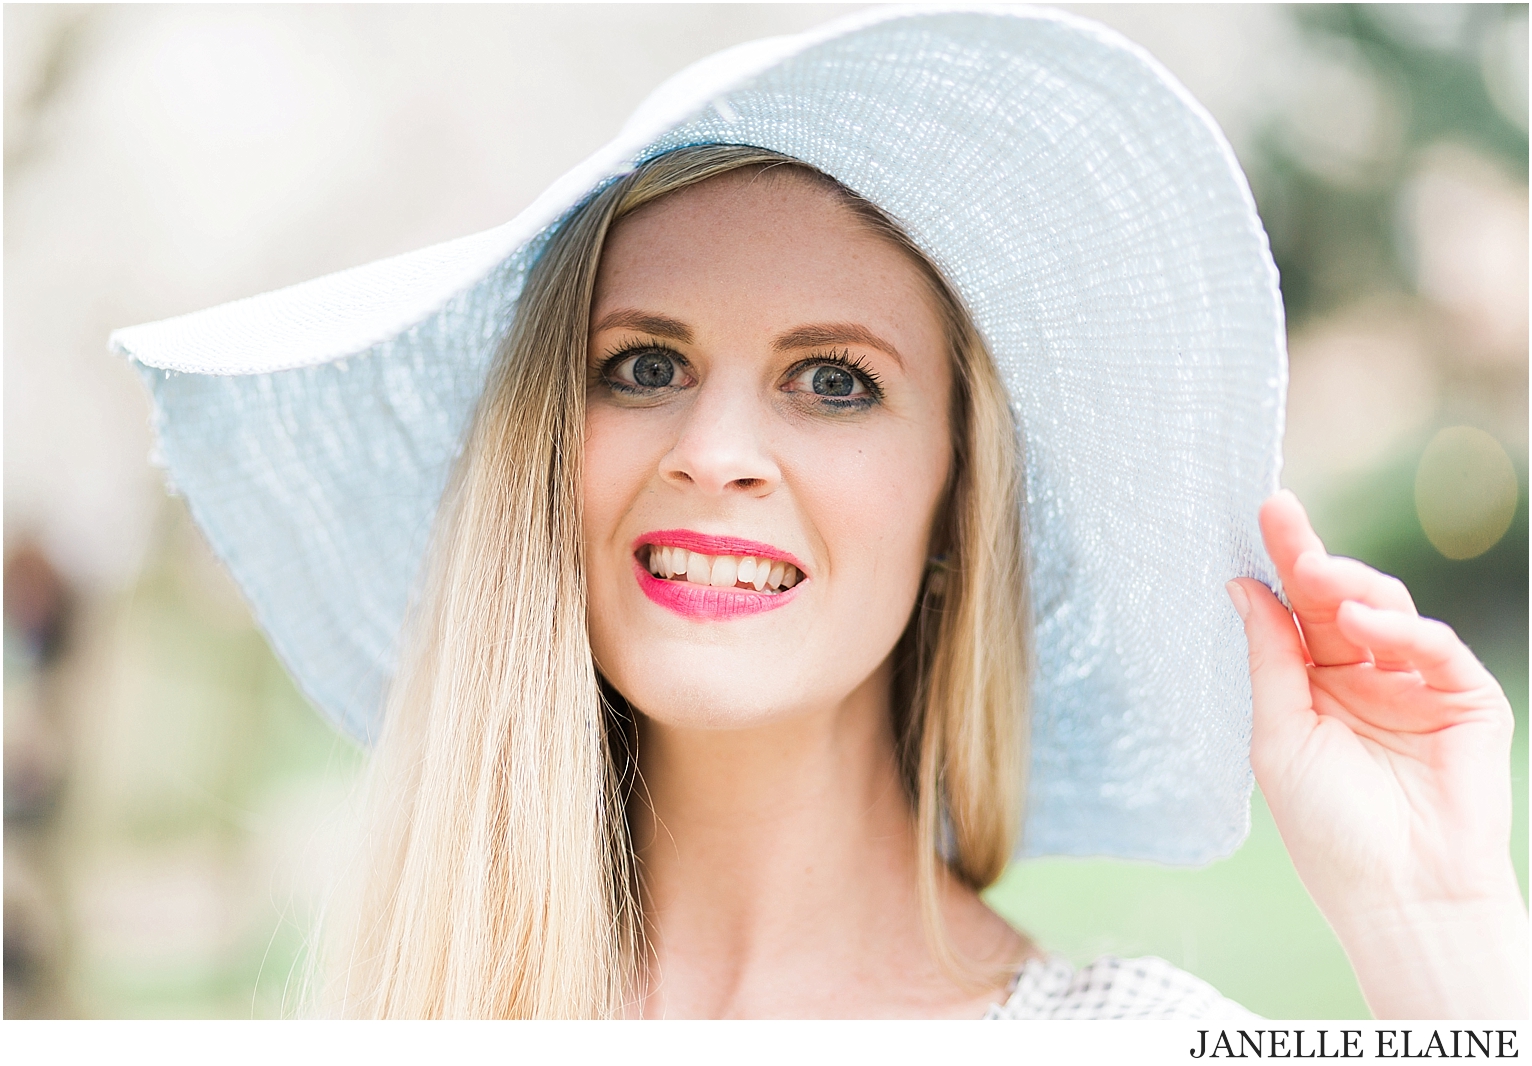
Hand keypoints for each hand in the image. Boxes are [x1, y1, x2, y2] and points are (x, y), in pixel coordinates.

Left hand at [1228, 490, 1526, 1018]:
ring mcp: (1417, 687)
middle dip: (1309, 556)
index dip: (1281, 563)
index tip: (1261, 512)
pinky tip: (1365, 623)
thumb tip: (1242, 586)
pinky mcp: (1467, 702)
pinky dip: (1403, 630)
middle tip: (1280, 514)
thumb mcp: (1278, 736)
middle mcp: (1364, 679)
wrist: (1400, 897)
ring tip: (1315, 570)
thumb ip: (1269, 659)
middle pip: (1337, 601)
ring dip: (1350, 585)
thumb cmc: (1329, 830)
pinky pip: (1436, 649)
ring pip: (1388, 611)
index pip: (1297, 612)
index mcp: (1315, 688)